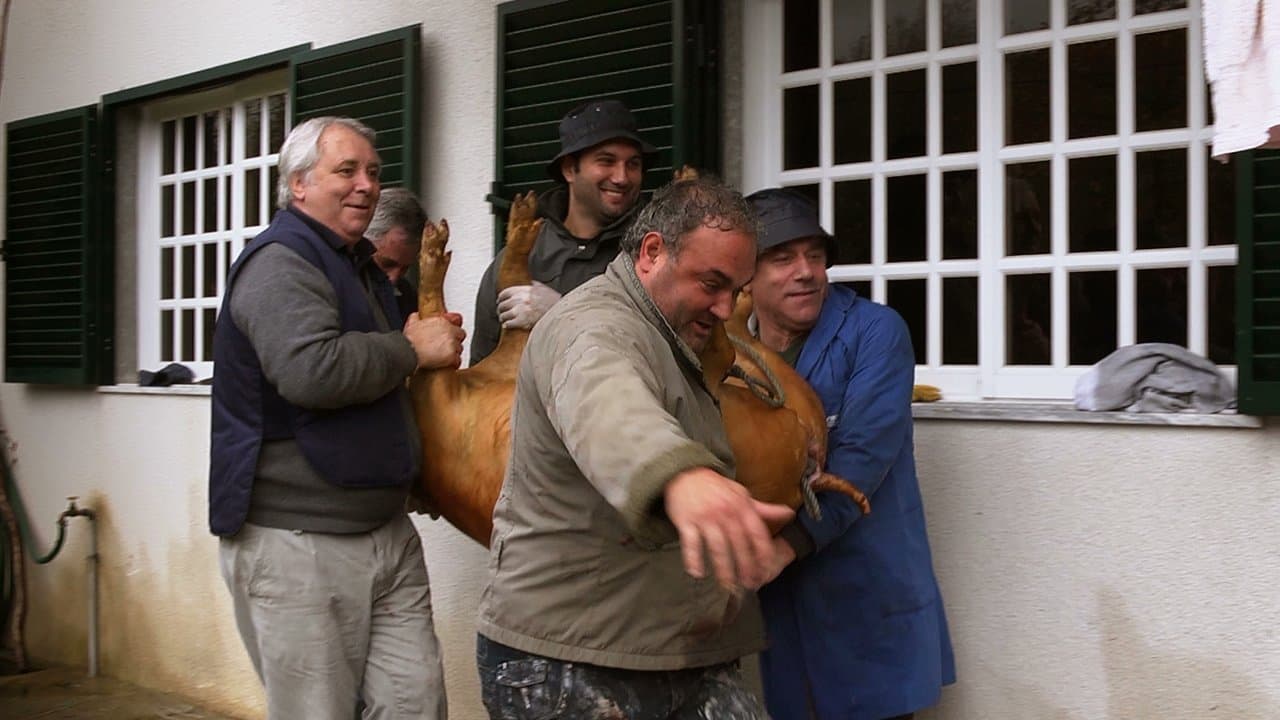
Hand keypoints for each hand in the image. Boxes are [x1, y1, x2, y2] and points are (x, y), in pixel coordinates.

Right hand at [404, 311, 464, 369]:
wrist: (408, 352)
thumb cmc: (409, 340)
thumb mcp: (412, 323)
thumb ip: (417, 317)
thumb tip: (417, 316)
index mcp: (441, 321)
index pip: (457, 321)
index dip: (453, 329)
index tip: (451, 333)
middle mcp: (449, 331)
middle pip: (461, 335)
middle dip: (455, 340)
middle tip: (447, 346)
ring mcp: (452, 343)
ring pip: (460, 348)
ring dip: (454, 352)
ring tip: (444, 355)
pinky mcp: (451, 356)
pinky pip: (458, 360)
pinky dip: (454, 363)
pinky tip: (447, 363)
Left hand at [497, 281, 560, 328]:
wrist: (558, 312)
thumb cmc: (553, 301)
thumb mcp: (544, 289)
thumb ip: (535, 285)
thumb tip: (531, 283)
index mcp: (523, 291)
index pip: (505, 293)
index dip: (501, 298)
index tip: (500, 301)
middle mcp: (519, 300)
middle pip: (502, 305)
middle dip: (500, 309)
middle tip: (501, 312)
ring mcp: (520, 311)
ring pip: (504, 315)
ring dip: (503, 318)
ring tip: (504, 320)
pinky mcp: (521, 322)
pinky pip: (508, 324)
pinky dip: (507, 325)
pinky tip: (507, 325)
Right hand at [663, 467, 794, 590]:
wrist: (685, 473)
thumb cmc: (716, 487)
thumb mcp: (741, 495)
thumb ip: (764, 509)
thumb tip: (789, 514)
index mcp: (741, 507)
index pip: (757, 533)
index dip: (764, 553)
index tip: (767, 570)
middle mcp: (726, 512)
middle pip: (739, 544)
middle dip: (746, 566)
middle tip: (750, 585)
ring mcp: (705, 517)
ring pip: (717, 547)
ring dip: (723, 568)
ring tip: (728, 586)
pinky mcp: (686, 521)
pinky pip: (691, 543)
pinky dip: (693, 558)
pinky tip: (697, 573)